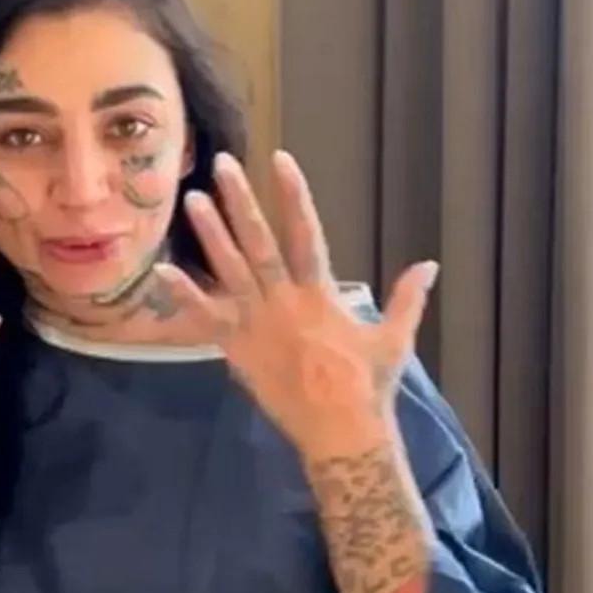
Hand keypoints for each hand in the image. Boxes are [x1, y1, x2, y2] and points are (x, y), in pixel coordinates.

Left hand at [155, 151, 438, 459]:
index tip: (280, 159)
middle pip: (259, 242)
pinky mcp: (237, 349)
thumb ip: (408, 298)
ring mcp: (257, 325)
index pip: (307, 232)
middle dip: (241, 201)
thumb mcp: (394, 339)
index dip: (293, 194)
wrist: (339, 433)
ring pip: (229, 271)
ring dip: (210, 234)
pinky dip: (183, 295)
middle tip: (222, 165)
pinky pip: (205, 319)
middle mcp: (285, 301)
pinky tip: (161, 269)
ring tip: (192, 199)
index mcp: (321, 294)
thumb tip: (431, 264)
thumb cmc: (369, 386)